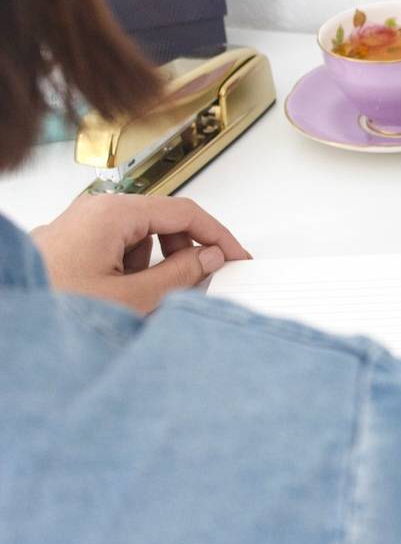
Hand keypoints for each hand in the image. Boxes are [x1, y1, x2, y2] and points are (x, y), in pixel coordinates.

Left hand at [30, 194, 250, 314]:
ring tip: (143, 298)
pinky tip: (120, 298)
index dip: (217, 235)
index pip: (184, 212)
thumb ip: (180, 275)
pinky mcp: (68, 247)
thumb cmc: (53, 309)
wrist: (13, 332)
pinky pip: (114, 250)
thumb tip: (207, 259)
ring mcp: (78, 228)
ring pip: (138, 238)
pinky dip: (128, 271)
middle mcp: (94, 212)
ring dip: (152, 265)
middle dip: (183, 252)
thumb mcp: (132, 298)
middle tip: (198, 279)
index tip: (236, 256)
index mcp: (113, 213)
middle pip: (161, 222)